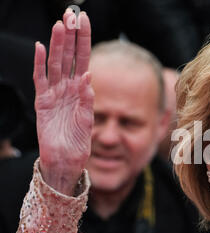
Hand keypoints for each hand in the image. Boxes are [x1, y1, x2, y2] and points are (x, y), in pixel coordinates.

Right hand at [34, 9, 93, 194]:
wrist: (65, 161)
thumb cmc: (78, 142)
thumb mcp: (87, 120)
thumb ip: (87, 99)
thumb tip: (88, 76)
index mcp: (82, 90)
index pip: (83, 59)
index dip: (84, 40)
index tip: (84, 20)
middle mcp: (67, 88)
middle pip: (69, 57)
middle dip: (70, 36)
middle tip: (70, 14)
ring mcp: (54, 94)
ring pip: (55, 64)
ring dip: (57, 45)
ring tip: (59, 25)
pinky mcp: (41, 102)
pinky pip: (40, 80)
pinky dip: (40, 65)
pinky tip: (41, 48)